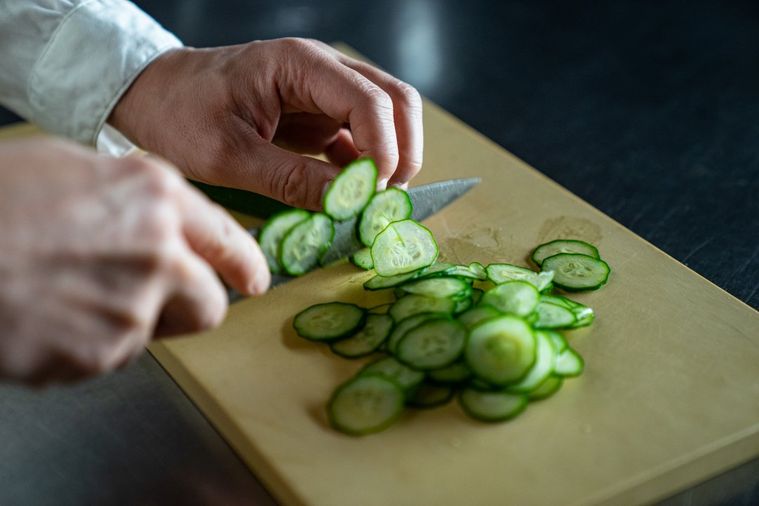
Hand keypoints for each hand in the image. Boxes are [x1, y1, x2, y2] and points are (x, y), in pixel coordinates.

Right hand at [0, 138, 268, 384]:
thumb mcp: (69, 167)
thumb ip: (133, 196)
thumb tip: (162, 217)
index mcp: (154, 196)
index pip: (227, 241)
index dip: (244, 265)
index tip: (254, 280)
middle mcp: (159, 251)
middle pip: (210, 303)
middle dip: (189, 304)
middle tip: (152, 295)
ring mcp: (133, 307)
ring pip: (158, 332)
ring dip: (131, 322)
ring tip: (72, 294)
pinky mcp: (100, 354)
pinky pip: (110, 356)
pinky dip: (88, 344)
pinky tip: (49, 315)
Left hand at [109, 38, 423, 209]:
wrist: (154, 96)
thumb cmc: (180, 114)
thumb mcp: (228, 156)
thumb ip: (291, 180)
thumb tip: (346, 205)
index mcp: (300, 65)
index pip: (370, 101)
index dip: (383, 151)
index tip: (370, 195)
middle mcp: (322, 71)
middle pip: (397, 100)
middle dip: (403, 152)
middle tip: (385, 199)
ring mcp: (324, 91)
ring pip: (388, 117)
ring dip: (390, 159)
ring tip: (370, 201)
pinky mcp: (319, 114)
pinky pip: (361, 137)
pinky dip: (366, 167)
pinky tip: (349, 193)